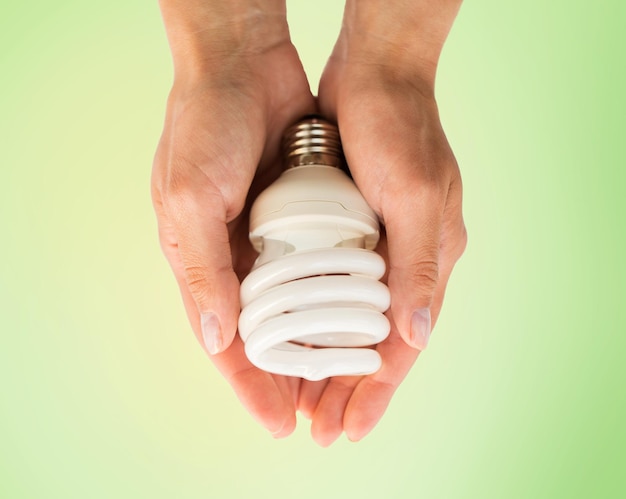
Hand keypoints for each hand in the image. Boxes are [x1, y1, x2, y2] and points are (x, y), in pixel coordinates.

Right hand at [151, 1, 315, 435]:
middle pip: (262, 334)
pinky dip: (332, 298)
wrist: (241, 61)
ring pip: (293, 308)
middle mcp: (233, 256)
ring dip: (313, 344)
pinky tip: (354, 320)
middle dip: (286, 377)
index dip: (249, 385)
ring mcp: (268, 236)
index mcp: (199, 260)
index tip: (278, 422)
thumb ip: (201, 269)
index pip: (225, 340)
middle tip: (317, 415)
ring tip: (340, 382)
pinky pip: (317, 267)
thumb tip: (219, 338)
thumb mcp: (189, 196)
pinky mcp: (297, 214)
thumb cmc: (204, 124)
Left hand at [297, 1, 466, 444]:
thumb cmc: (398, 126)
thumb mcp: (413, 192)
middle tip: (320, 429)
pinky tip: (298, 338)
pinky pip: (335, 291)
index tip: (348, 430)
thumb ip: (418, 264)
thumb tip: (413, 336)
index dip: (374, 392)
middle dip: (348, 389)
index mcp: (427, 259)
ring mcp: (378, 246)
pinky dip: (318, 322)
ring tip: (305, 399)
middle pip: (375, 345)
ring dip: (330, 362)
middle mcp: (405, 261)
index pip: (399, 346)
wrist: (375, 73)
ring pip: (352, 324)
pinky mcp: (353, 229)